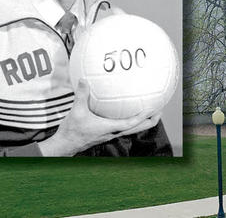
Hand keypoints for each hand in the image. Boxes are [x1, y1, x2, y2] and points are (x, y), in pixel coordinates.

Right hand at [38, 80, 160, 155]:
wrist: (65, 145)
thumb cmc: (72, 131)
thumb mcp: (77, 111)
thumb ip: (81, 95)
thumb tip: (84, 80)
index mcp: (109, 128)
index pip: (131, 123)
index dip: (143, 117)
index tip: (153, 109)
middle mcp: (113, 132)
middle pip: (137, 128)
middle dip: (150, 120)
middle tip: (160, 110)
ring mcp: (111, 133)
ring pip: (132, 128)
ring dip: (143, 120)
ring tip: (151, 110)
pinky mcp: (107, 132)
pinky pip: (124, 126)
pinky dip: (132, 119)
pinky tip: (130, 111)